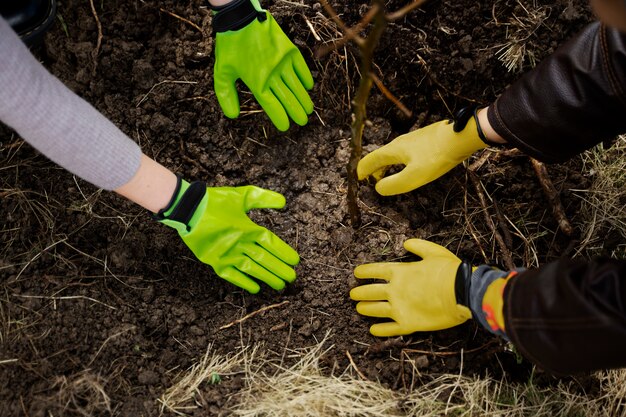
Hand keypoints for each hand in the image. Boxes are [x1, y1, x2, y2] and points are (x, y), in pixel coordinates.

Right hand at [159, 180, 298, 293]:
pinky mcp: (214, 261)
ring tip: (279, 285)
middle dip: (280, 270)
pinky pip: (232, 276)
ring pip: (252, 270)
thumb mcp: (242, 195)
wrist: (187, 208)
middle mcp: (240, 243)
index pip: (271, 243)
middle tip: (292, 278)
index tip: (295, 261)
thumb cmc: (216, 200)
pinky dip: (244, 282)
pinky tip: (255, 288)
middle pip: (265, 259)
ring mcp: (226, 254)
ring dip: (267, 278)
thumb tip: (283, 202)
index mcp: (248, 228)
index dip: (284, 253)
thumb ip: (263, 198)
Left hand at [213, 6, 313, 130]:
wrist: (240, 18)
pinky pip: (301, 68)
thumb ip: (226, 95)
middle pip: (289, 99)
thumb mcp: (222, 72)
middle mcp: (272, 74)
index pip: (273, 106)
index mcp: (256, 82)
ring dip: (304, 100)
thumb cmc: (230, 46)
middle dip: (297, 112)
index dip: (280, 118)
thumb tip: (233, 115)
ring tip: (309, 110)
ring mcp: (283, 62)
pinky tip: (308, 87)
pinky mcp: (289, 50)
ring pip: (298, 86)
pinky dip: (305, 79)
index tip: (285, 126)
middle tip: (302, 121)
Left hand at [350, 239, 470, 335]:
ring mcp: (399, 308)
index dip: (364, 272)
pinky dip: (379, 330)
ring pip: (375, 310)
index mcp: (400, 271)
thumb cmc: (449, 270)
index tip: (356, 273)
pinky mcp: (408, 324)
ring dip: (365, 309)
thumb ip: (418, 246)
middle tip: (352, 294)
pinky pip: (389, 329)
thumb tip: (406, 242)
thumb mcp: (434, 251)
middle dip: (359, 292)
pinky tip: (373, 330)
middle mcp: (395, 290)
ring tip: (359, 308)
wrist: (461, 292)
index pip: (375, 270)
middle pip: (370, 292)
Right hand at [357, 112, 486, 195]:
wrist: (460, 137)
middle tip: (372, 181)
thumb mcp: (413, 177)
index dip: (362, 171)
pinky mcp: (424, 140)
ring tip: (387, 176)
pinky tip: (408, 166)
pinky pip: (404, 152)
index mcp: (393, 150)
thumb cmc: (437, 157)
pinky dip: (398, 162)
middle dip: (373, 169)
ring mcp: (412, 140)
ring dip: (386, 166)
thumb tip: (378, 187)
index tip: (358, 179)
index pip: (370, 160)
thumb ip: (393, 184)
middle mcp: (400, 142)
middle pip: (380, 156)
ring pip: (392, 153)